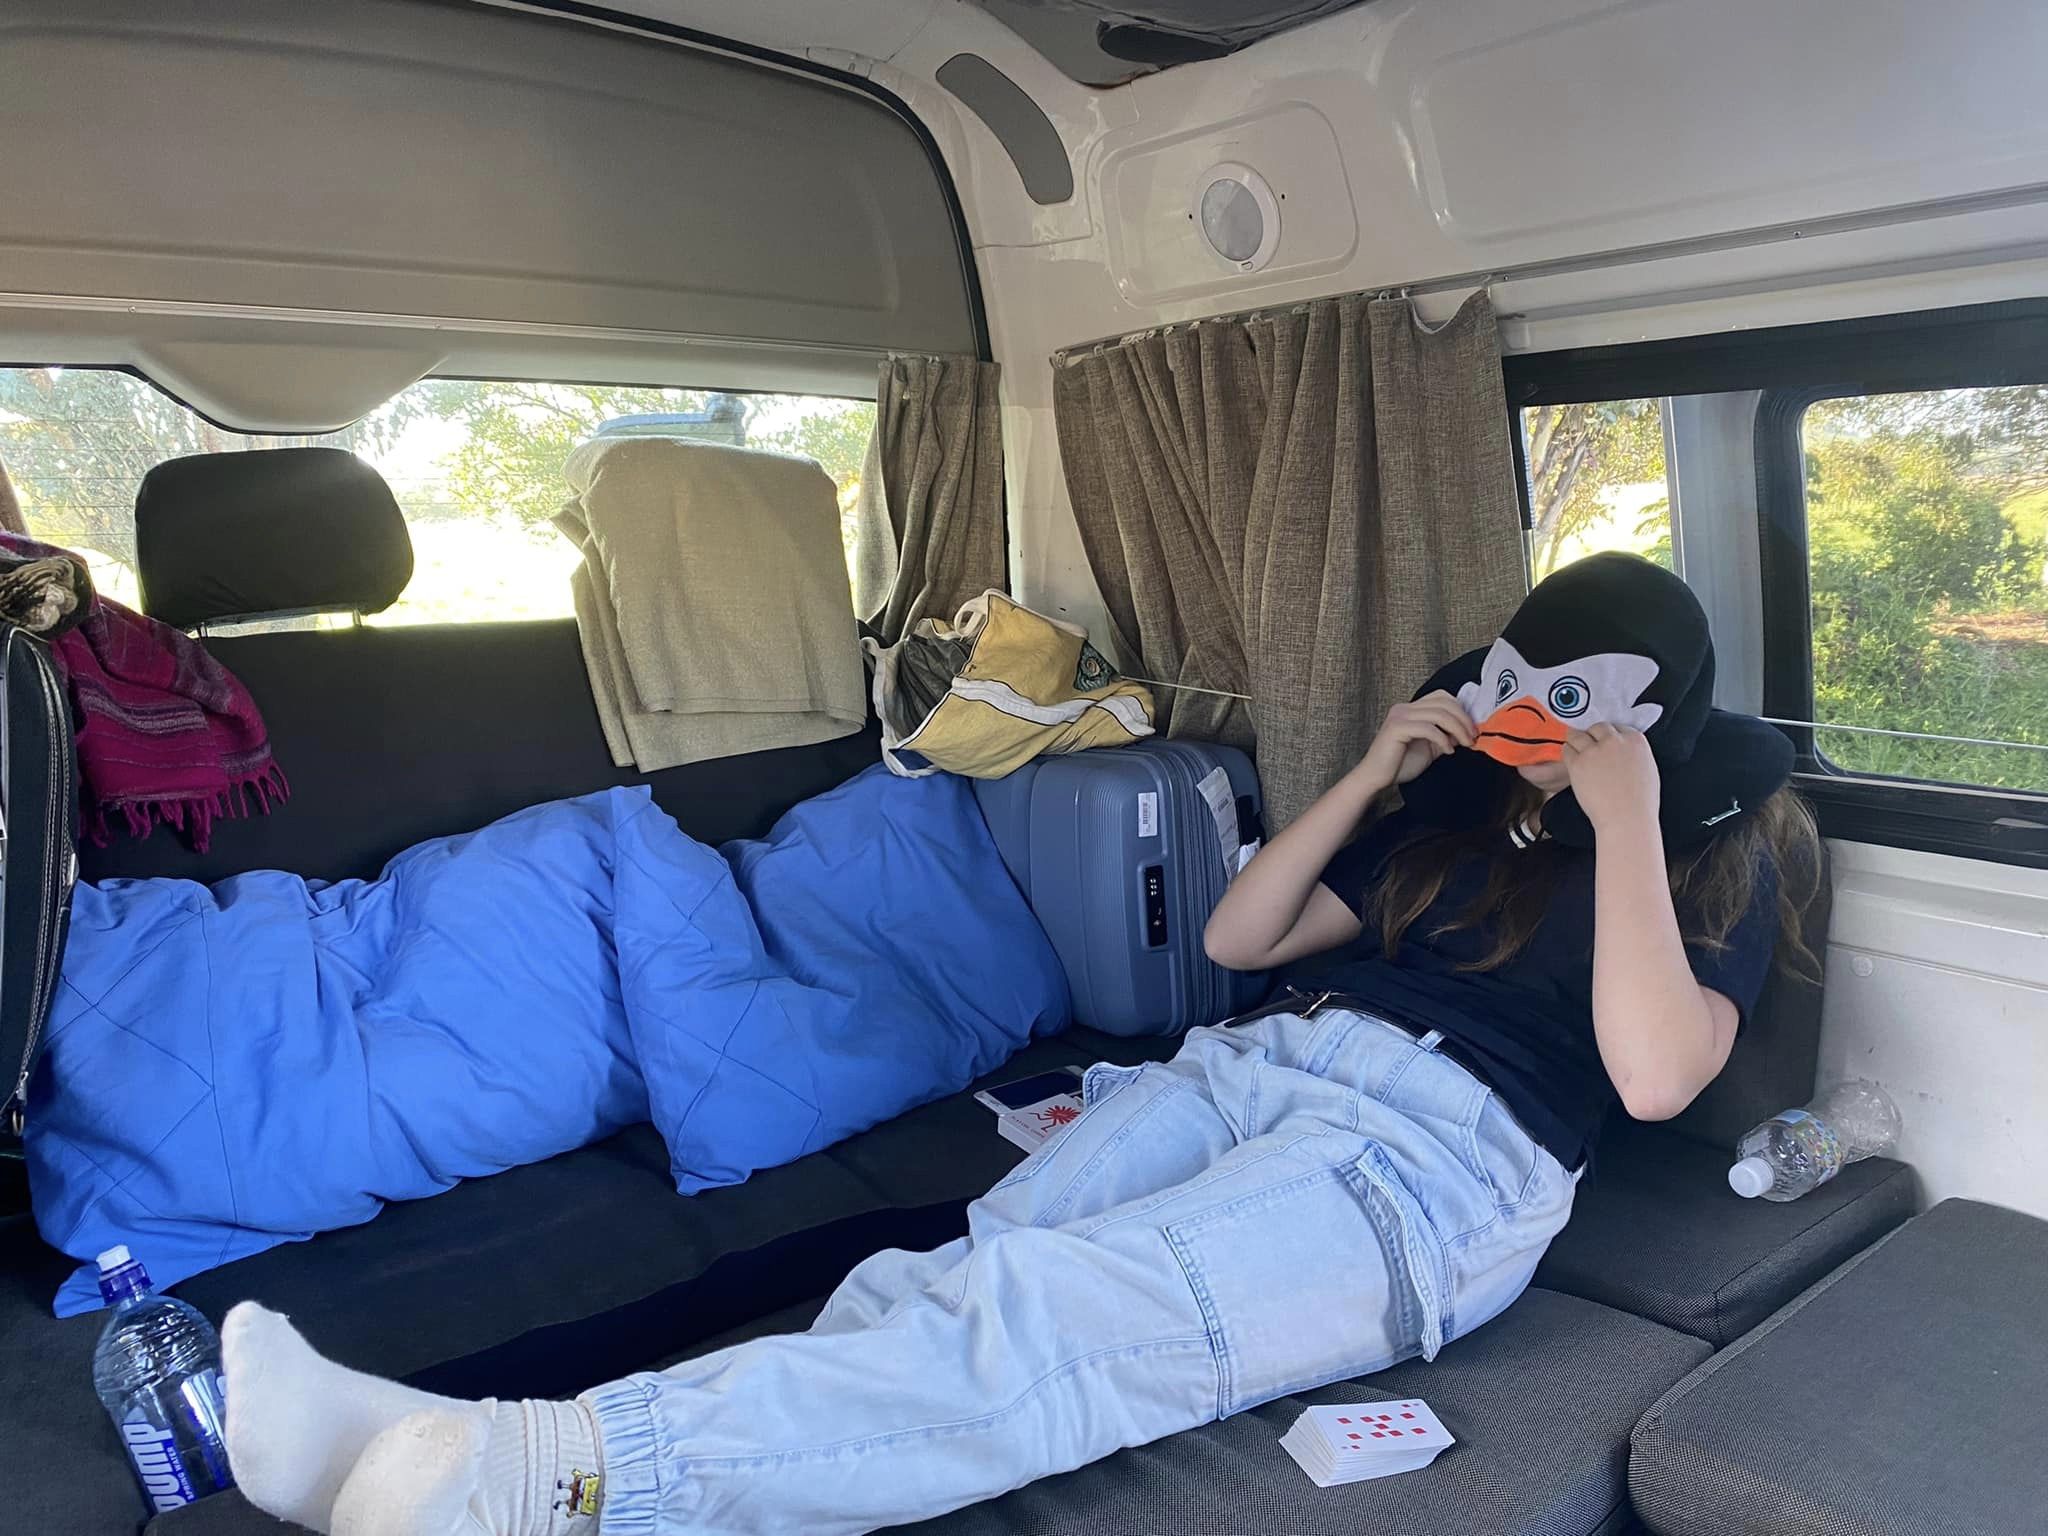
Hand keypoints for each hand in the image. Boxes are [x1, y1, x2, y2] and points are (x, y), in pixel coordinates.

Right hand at [1360, 691, 1476, 786]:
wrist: (1376, 778)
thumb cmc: (1400, 764)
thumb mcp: (1430, 748)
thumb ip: (1445, 736)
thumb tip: (1465, 731)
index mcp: (1411, 709)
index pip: (1442, 697)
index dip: (1461, 710)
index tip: (1472, 729)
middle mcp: (1404, 708)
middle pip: (1444, 703)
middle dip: (1463, 719)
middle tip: (1473, 737)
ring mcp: (1399, 716)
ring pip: (1439, 714)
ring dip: (1457, 729)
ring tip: (1465, 744)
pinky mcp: (1396, 728)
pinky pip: (1428, 728)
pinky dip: (1442, 739)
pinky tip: (1447, 751)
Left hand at [1564, 724, 1659, 832]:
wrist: (1626, 818)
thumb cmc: (1639, 802)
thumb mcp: (1647, 768)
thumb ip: (1634, 753)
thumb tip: (1623, 750)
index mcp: (1636, 741)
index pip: (1617, 727)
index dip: (1609, 736)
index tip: (1605, 743)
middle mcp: (1614, 741)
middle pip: (1597, 727)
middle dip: (1592, 736)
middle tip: (1590, 747)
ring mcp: (1594, 751)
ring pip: (1577, 735)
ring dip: (1576, 742)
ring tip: (1577, 752)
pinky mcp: (1578, 763)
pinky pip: (1566, 750)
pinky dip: (1568, 754)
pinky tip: (1572, 763)